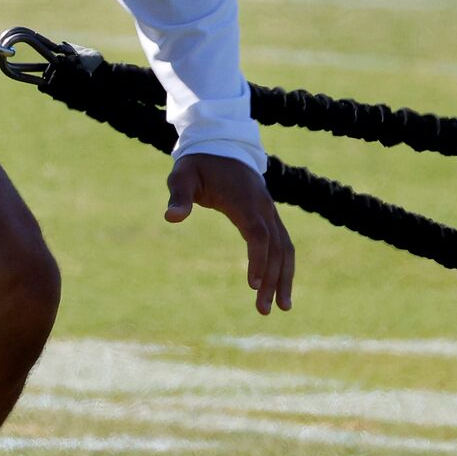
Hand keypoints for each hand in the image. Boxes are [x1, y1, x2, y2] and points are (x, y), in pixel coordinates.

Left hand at [165, 153, 294, 314]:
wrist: (221, 144)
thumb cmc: (198, 164)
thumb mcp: (183, 176)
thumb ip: (179, 197)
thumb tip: (171, 218)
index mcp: (244, 200)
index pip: (258, 234)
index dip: (258, 259)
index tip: (252, 285)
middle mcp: (263, 207)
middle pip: (277, 247)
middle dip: (274, 280)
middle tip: (264, 311)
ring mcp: (270, 211)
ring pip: (286, 248)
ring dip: (284, 278)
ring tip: (281, 308)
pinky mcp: (269, 216)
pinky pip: (283, 244)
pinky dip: (284, 266)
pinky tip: (279, 287)